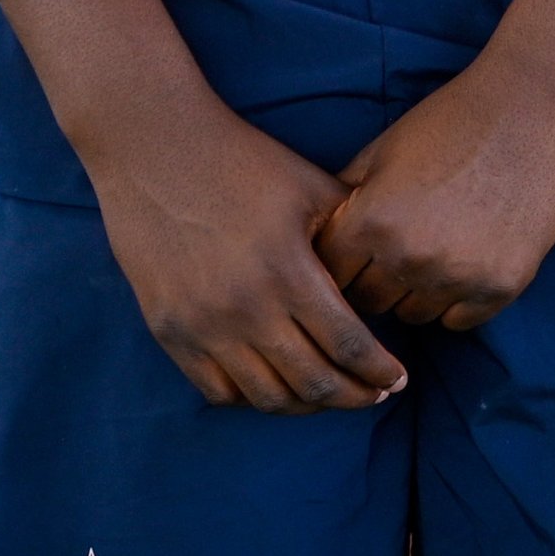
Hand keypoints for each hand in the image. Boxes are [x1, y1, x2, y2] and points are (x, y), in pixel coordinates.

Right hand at [84, 99, 407, 414]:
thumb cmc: (244, 162)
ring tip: (327, 393)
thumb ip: (351, 238)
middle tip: (373, 395)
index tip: (397, 380)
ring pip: (267, 398)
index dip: (379, 373)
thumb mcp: (312, 188)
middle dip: (354, 397)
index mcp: (289, 272)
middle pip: (313, 383)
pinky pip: (218, 390)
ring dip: (306, 405)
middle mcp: (246, 310)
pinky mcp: (169, 331)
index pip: (348, 347)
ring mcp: (203, 326)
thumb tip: (386, 278)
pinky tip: (274, 384)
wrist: (157, 150)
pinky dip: (252, 396)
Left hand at [316, 59, 554, 334]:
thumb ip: (346, 197)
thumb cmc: (453, 119)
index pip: (328, 277)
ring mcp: (458, 275)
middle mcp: (410, 257)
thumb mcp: (384, 149)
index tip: (351, 256)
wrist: (534, 107)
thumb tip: (315, 238)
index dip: (337, 266)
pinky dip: (457, 300)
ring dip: (416, 292)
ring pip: (414, 315)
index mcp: (372, 220)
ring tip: (434, 252)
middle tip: (394, 253)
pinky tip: (466, 261)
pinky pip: (460, 321)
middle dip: (373, 281)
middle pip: (368, 303)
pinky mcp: (502, 285)